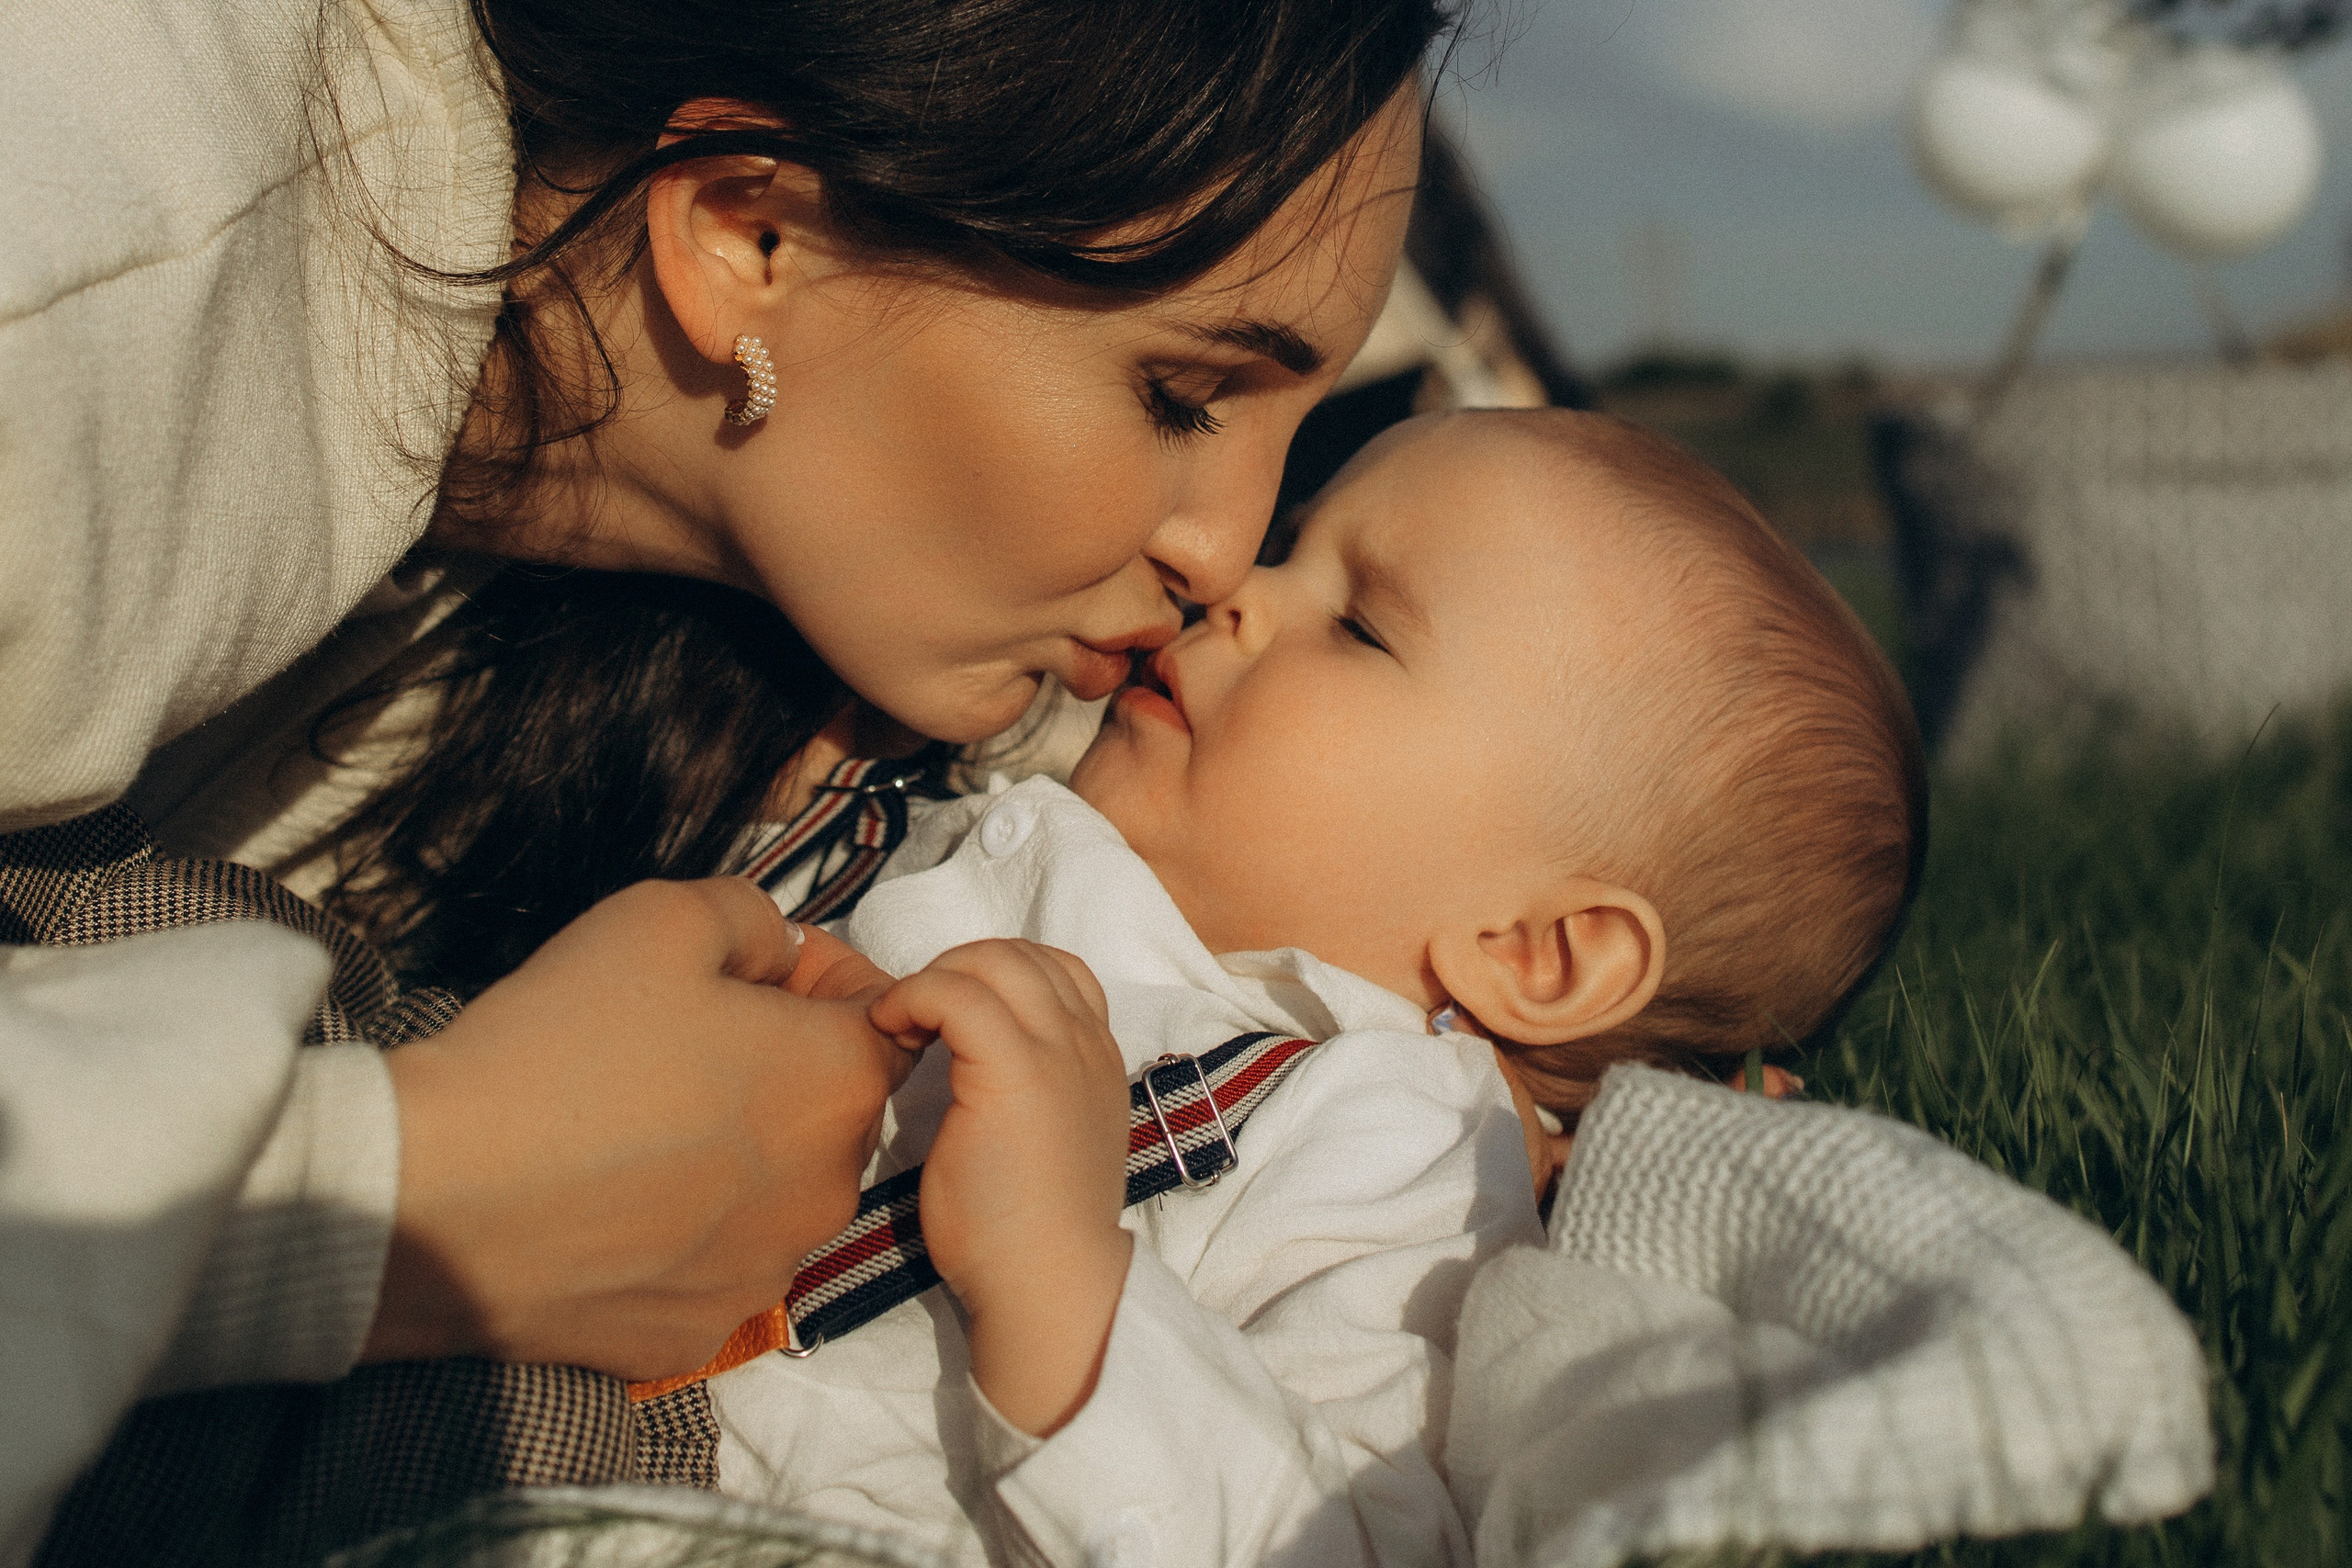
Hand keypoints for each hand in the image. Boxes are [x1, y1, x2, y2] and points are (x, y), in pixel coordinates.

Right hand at [365, 878, 909, 1379]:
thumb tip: (778, 952)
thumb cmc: (561, 1046)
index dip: (827, 980)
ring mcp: (766, 1271)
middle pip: (829, 1106)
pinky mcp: (698, 1331)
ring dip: (731, 1150)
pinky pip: (709, 1261)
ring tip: (635, 1120)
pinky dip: (677, 1228)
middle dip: (779, 1064)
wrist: (437, 1195)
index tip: (762, 972)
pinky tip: (608, 1197)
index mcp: (842, 1083)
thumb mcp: (662, 916)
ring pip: (773, 1190)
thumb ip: (752, 919)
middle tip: (683, 1039)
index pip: (888, 1018)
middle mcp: (830, 1188)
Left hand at [868, 939, 1133, 1434]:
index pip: (1056, 973)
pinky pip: (955, 993)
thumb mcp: (1046, 1142)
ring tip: (902, 1024)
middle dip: (957, 967)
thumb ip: (1030, 1094)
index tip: (948, 1021)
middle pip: (1021, 955)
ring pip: (992, 960)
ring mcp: (1055, 1052)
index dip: (994, 978)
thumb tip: (972, 1071)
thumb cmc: (1028, 1235)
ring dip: (935, 978)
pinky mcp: (1012, 1069)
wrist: (1048, 1283)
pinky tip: (890, 1032)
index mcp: (1097, 1060)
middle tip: (916, 1018)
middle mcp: (1086, 1044)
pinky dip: (913, 997)